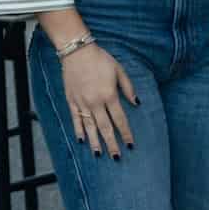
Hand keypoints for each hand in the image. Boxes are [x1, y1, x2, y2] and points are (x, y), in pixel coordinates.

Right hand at [62, 43, 137, 158]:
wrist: (77, 51)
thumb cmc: (100, 59)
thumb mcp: (119, 70)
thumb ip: (128, 88)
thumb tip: (136, 103)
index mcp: (109, 95)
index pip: (120, 120)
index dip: (126, 133)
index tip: (131, 145)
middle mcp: (96, 102)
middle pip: (105, 128)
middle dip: (112, 144)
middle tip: (117, 157)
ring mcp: (82, 103)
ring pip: (90, 127)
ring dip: (95, 142)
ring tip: (99, 155)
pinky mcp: (71, 101)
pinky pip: (75, 119)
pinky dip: (78, 130)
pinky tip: (81, 141)